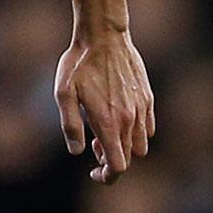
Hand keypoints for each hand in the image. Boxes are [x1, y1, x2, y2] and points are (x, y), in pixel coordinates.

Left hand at [54, 30, 153, 184]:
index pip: (118, 167)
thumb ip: (71, 126)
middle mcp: (129, 119)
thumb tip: (78, 151)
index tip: (93, 171)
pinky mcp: (148, 98)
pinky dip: (136, 132)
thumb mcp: (63, 94)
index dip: (106, 176)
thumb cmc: (78, 65)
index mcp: (108, 123)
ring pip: (141, 145)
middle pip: (129, 159)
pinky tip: (119, 118)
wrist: (103, 36)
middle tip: (93, 145)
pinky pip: (149, 128)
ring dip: (125, 146)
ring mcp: (142, 109)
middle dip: (111, 159)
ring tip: (106, 130)